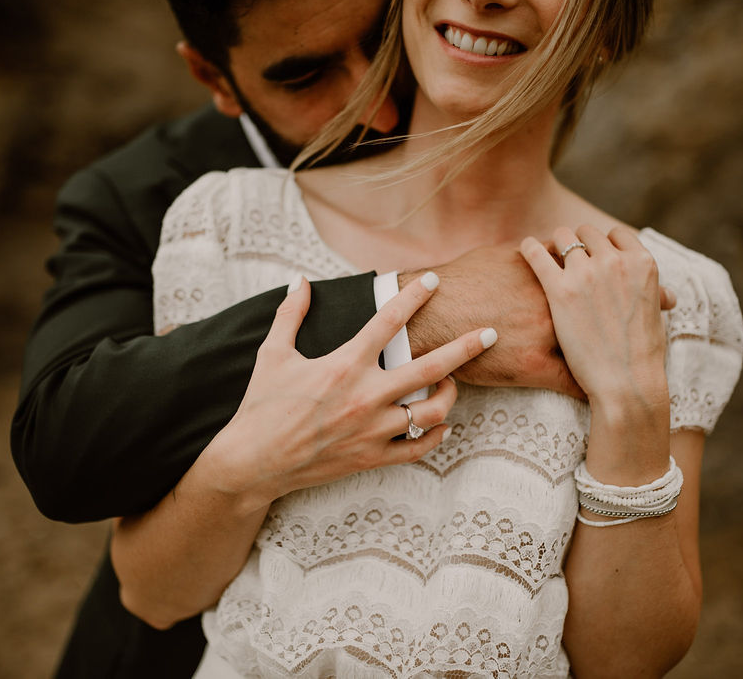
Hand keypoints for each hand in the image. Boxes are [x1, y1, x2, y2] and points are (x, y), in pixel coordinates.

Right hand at [211, 273, 496, 509]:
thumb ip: (290, 314)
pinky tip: (442, 425)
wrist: (253, 462)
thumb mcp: (272, 354)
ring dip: (450, 395)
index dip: (413, 296)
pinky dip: (436, 436)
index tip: (433, 280)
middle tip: (489, 333)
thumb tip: (300, 281)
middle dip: (465, 347)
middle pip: (430, 367)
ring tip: (452, 382)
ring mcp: (373, 430)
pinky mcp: (371, 458)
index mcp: (344, 366)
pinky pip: (418, 449)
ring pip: (432, 411)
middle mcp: (366, 396)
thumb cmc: (261, 407)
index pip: (388, 322)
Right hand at [401, 244, 676, 398]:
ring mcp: (550, 337)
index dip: (636, 281)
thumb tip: (548, 246)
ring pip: (600, 350)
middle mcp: (560, 305)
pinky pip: (572, 383)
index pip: (609, 275)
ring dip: (624, 355)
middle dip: (642, 310)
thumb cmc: (463, 281)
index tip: (659, 287)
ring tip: (647, 358)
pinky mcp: (534, 367)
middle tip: (668, 308)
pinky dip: (590, 389)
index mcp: (556, 276)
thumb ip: (534, 255)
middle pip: (614, 309)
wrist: (432, 312)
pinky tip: (606, 395)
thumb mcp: (502, 258)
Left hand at [520, 226, 668, 406]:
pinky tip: (525, 249)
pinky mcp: (559, 289)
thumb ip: (654, 297)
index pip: (616, 235)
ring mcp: (586, 273)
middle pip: (588, 232)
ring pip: (563, 237)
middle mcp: (615, 261)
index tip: (595, 254)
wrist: (624, 382)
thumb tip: (667, 295)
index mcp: (643, 263)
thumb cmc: (642, 357)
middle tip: (568, 257)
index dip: (604, 244)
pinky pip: (536, 253)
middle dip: (579, 243)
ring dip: (556, 244)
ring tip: (547, 253)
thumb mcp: (655, 318)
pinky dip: (529, 248)